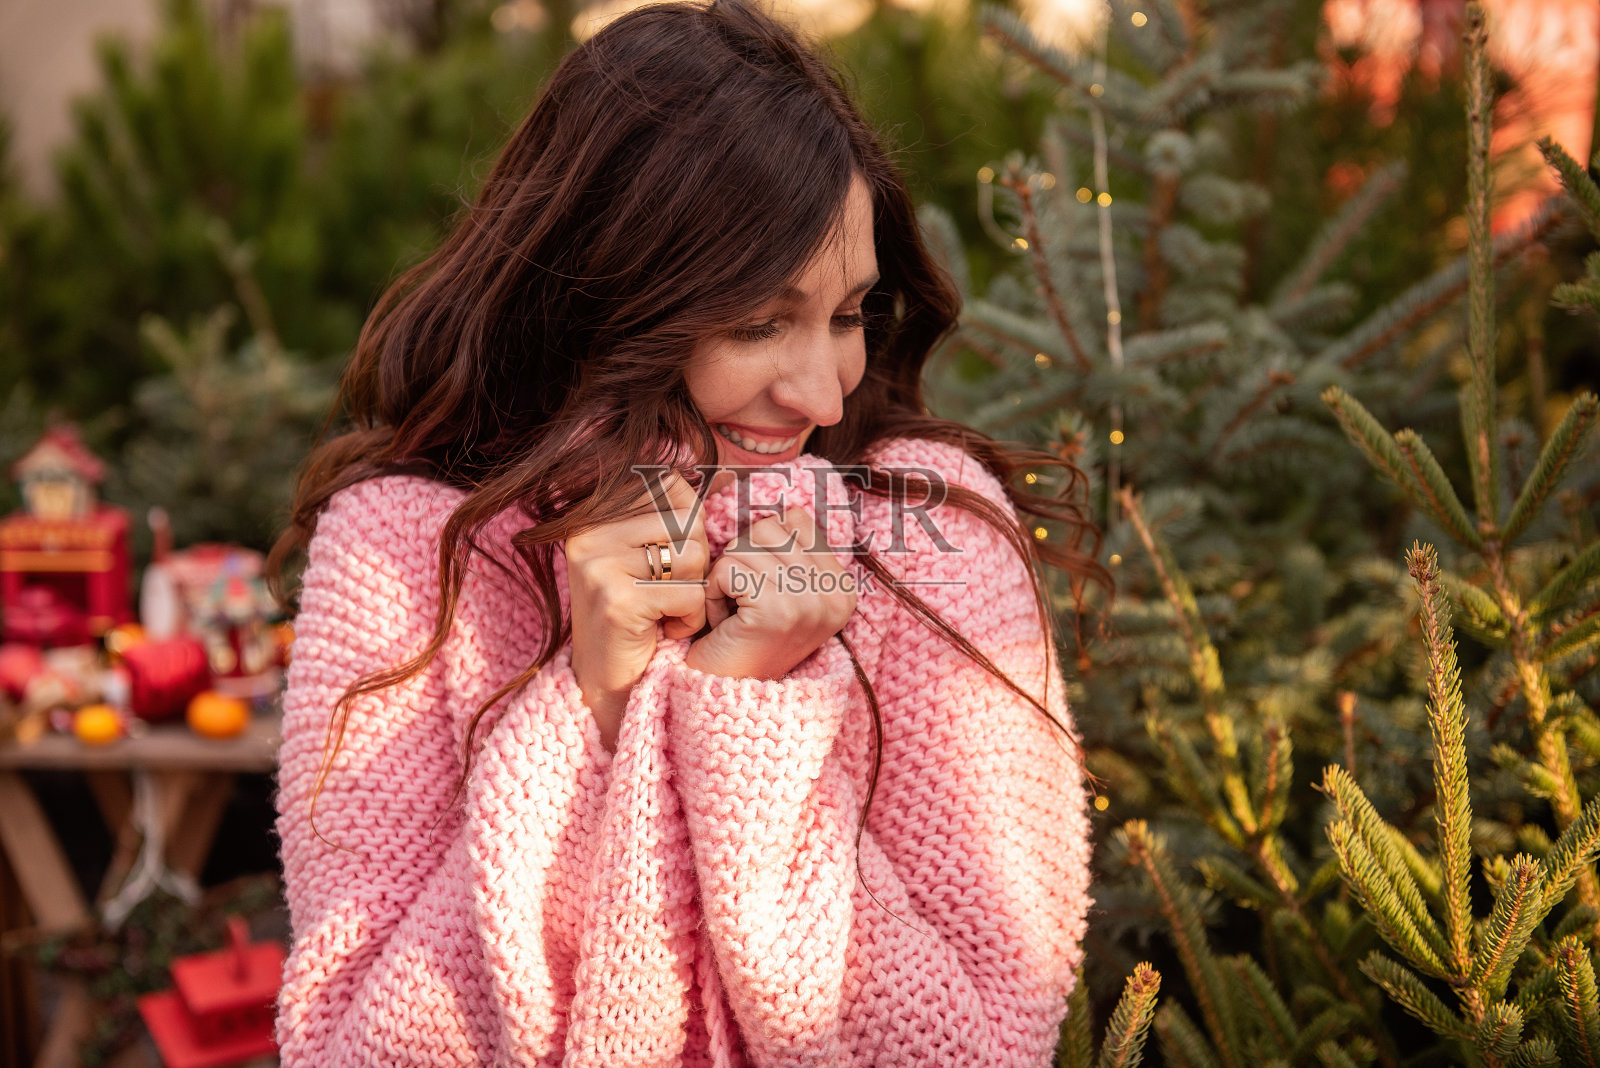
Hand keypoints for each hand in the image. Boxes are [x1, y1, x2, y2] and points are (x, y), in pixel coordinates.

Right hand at [564, 474, 708, 748]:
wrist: (610, 684)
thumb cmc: (642, 616)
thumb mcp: (655, 553)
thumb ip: (682, 511)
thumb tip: (729, 472)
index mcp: (596, 513)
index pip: (672, 486)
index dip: (691, 524)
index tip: (671, 561)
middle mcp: (590, 532)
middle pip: (688, 521)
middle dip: (695, 562)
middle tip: (666, 592)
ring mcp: (598, 564)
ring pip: (692, 555)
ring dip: (693, 592)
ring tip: (663, 611)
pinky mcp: (616, 599)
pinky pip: (688, 594)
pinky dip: (688, 619)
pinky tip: (662, 630)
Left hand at [686, 506, 856, 679]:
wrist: (727, 695)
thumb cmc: (745, 637)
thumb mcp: (782, 587)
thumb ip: (790, 546)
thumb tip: (787, 502)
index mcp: (843, 587)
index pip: (795, 519)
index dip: (764, 548)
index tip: (764, 591)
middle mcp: (835, 594)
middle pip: (769, 528)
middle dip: (742, 560)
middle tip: (743, 603)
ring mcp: (809, 602)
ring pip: (744, 545)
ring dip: (726, 577)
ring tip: (734, 614)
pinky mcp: (777, 610)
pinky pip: (728, 568)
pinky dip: (714, 592)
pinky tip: (724, 622)